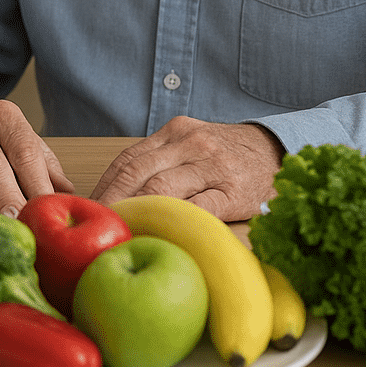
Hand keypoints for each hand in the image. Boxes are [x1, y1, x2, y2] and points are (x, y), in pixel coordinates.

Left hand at [90, 116, 284, 220]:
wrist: (276, 149)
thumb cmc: (226, 153)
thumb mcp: (191, 143)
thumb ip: (161, 160)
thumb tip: (119, 191)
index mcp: (175, 132)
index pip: (129, 158)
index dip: (105, 184)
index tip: (89, 206)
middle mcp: (191, 144)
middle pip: (138, 172)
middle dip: (112, 199)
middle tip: (96, 223)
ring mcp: (212, 166)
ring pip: (163, 188)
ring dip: (136, 212)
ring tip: (119, 231)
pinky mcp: (233, 191)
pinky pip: (199, 207)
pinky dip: (175, 221)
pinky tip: (159, 234)